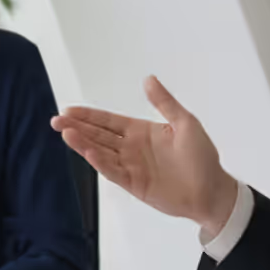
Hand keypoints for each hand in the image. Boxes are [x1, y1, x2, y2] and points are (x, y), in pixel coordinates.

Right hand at [51, 75, 239, 233]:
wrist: (212, 190)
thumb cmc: (202, 157)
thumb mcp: (185, 122)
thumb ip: (164, 102)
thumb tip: (148, 79)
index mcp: (141, 131)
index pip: (108, 121)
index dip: (89, 116)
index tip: (69, 110)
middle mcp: (131, 148)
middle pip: (98, 135)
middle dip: (77, 127)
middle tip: (56, 120)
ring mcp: (131, 166)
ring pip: (101, 152)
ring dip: (83, 144)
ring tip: (65, 133)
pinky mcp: (134, 184)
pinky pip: (113, 171)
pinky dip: (100, 162)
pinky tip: (88, 153)